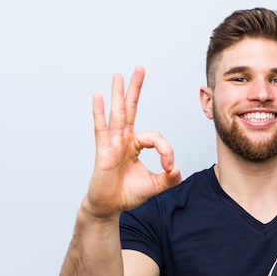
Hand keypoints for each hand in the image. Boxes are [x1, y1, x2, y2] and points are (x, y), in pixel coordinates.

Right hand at [83, 66, 180, 218]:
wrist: (108, 207)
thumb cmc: (127, 194)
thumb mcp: (154, 186)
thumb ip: (168, 178)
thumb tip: (178, 169)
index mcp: (135, 145)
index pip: (156, 138)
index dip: (166, 150)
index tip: (170, 167)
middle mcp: (124, 140)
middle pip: (131, 109)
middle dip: (136, 89)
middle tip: (140, 68)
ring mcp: (112, 143)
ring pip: (118, 114)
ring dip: (120, 94)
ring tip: (119, 75)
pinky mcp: (103, 151)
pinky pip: (102, 129)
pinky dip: (99, 113)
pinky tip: (98, 97)